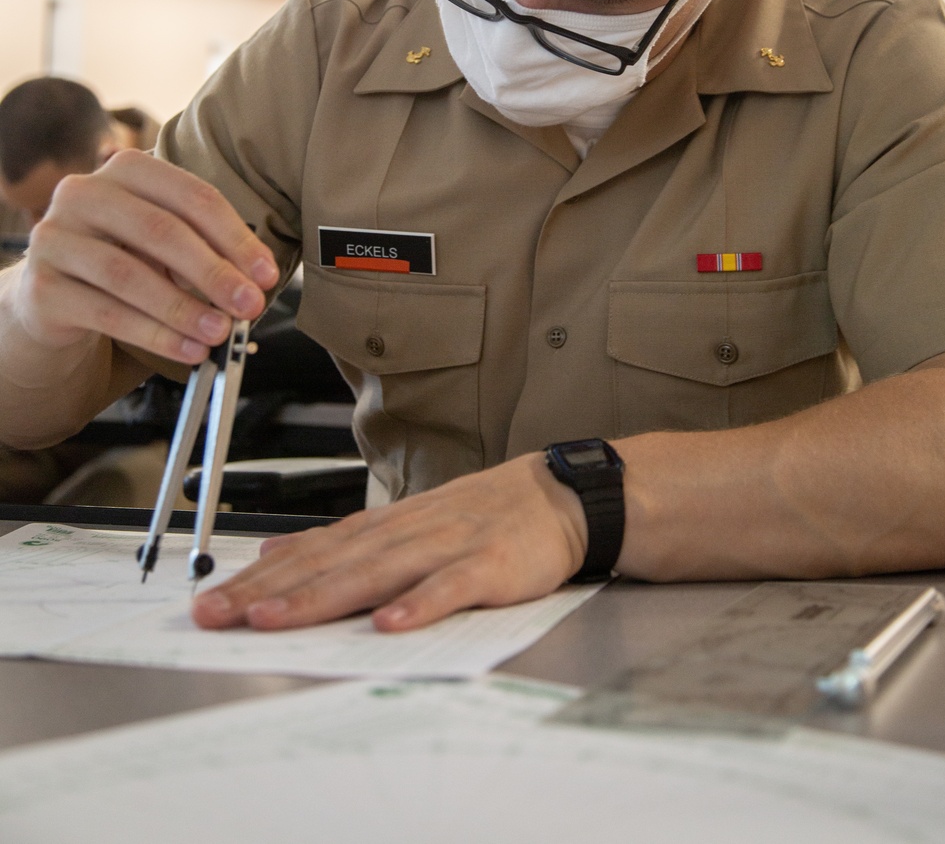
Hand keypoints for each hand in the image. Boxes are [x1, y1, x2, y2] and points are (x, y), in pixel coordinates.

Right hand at [12, 150, 278, 365]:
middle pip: (162, 231)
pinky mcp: (41, 287)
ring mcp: (55, 238)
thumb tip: (255, 281)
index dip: (235, 237)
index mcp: (125, 168)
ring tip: (220, 331)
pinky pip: (106, 313)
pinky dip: (155, 335)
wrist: (54, 291)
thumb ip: (204, 247)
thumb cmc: (124, 256)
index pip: (192, 196)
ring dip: (184, 308)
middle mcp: (83, 193)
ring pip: (130, 275)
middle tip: (250, 304)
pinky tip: (187, 348)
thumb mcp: (162, 240)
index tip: (266, 274)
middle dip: (214, 273)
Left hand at [192, 453, 587, 631]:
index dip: (258, 578)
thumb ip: (343, 541)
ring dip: (322, 596)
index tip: (211, 603)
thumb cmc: (479, 517)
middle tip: (218, 615)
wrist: (557, 496)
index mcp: (383, 525)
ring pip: (375, 572)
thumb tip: (274, 552)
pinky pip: (450, 587)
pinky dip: (420, 604)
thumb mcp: (405, 521)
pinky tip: (390, 626)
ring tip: (277, 619)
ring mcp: (445, 545)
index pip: (309, 551)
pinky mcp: (488, 565)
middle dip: (269, 591)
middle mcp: (405, 531)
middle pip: (329, 563)